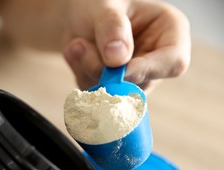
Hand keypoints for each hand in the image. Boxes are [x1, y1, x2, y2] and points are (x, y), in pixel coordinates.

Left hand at [0, 0, 190, 90]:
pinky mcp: (107, 83)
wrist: (61, 9)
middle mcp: (151, 54)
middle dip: (106, 75)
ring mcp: (129, 72)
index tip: (117, 71)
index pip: (174, 62)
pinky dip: (80, 81)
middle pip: (141, 84)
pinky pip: (96, 95)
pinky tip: (73, 53)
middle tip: (80, 49)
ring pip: (115, 95)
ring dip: (88, 76)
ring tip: (74, 45)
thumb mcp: (99, 4)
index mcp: (166, 29)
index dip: (147, 73)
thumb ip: (111, 28)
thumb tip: (119, 59)